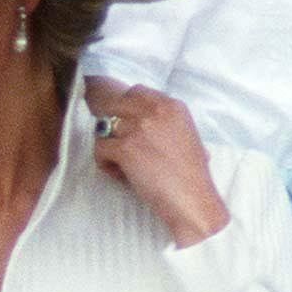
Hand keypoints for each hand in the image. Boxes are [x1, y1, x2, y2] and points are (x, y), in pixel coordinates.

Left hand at [82, 78, 229, 247]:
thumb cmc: (189, 174)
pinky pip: (99, 149)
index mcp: (172, 106)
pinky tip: (122, 176)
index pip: (135, 92)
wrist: (192, 199)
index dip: (124, 108)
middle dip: (110, 125)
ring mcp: (138, 128)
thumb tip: (137, 118)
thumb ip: (163, 121)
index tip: (125, 127)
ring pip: (102, 128)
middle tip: (118, 146)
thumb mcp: (185, 135)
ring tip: (124, 166)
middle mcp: (154, 111)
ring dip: (108, 147)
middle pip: (114, 105)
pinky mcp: (125, 148)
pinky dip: (106, 165)